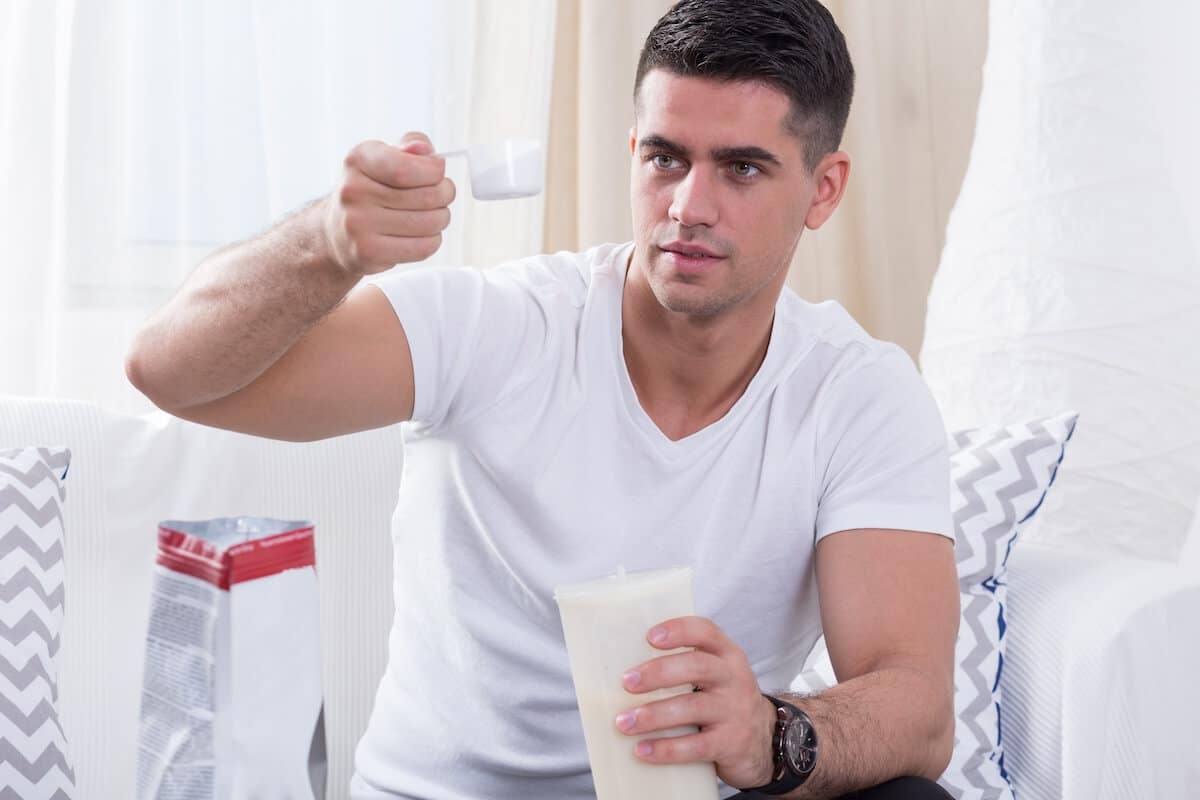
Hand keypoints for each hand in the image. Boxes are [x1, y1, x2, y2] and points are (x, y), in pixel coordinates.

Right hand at [322, 132, 455, 275]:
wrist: (336, 231)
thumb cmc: (371, 189)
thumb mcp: (384, 158)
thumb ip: (410, 147)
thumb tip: (425, 150)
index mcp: (358, 160)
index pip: (407, 168)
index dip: (434, 171)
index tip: (438, 171)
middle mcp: (354, 191)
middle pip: (428, 196)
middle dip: (445, 194)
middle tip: (443, 194)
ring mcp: (358, 224)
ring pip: (430, 223)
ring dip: (441, 218)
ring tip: (432, 214)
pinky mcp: (368, 252)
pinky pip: (422, 247)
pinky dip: (432, 241)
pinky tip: (422, 234)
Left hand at [615, 616, 777, 789]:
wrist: (764, 741)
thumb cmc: (723, 701)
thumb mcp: (714, 676)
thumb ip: (683, 667)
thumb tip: (623, 670)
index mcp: (726, 654)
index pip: (705, 631)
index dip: (678, 630)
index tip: (650, 637)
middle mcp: (733, 678)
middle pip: (696, 666)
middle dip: (658, 673)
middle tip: (627, 683)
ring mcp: (734, 711)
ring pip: (692, 708)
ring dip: (653, 715)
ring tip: (624, 722)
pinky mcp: (731, 743)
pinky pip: (696, 746)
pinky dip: (666, 749)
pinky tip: (643, 750)